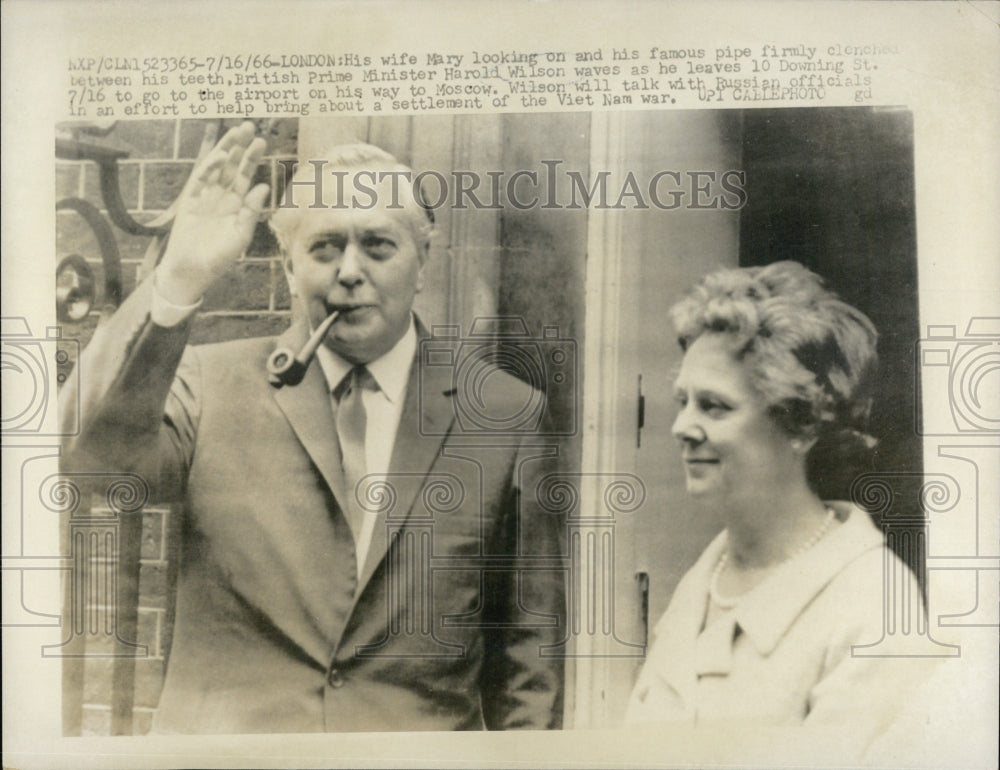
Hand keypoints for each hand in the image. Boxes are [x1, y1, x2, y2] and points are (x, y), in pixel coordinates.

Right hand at [156, 122, 269, 304]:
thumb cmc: (218, 259)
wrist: (192, 272)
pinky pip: (199, 180)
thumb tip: (262, 186)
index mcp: (236, 205)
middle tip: (250, 126)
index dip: (252, 159)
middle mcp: (221, 198)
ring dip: (226, 150)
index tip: (262, 141)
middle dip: (240, 147)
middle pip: (232, 167)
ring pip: (216, 168)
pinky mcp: (189, 201)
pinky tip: (220, 155)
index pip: (245, 177)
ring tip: (236, 132)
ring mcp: (204, 197)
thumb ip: (250, 212)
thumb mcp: (240, 236)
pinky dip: (209, 168)